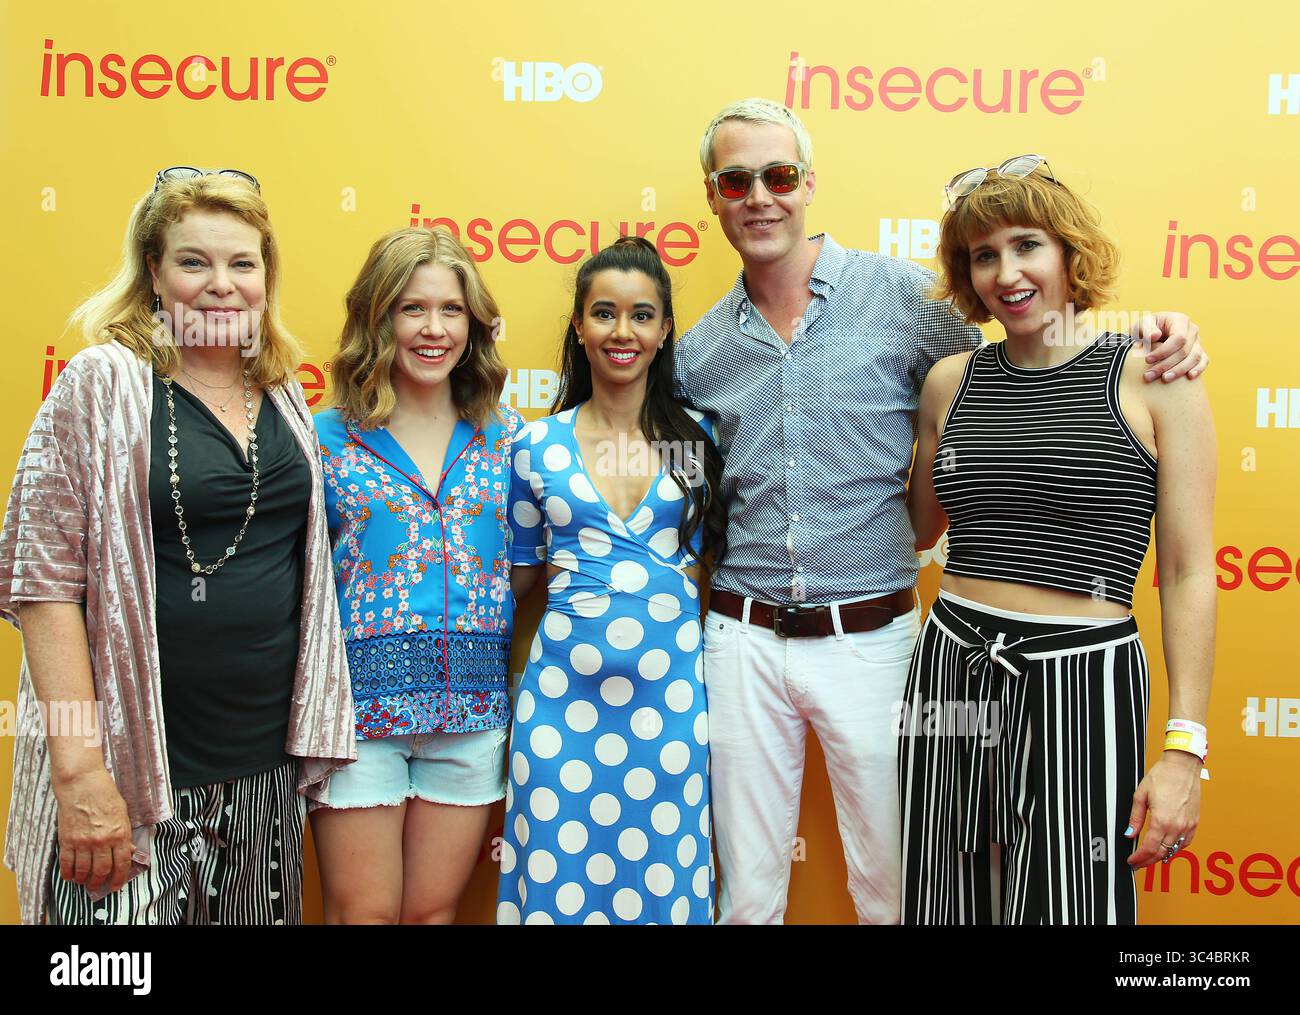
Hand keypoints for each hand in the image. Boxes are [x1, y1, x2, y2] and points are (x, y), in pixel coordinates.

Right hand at [51, 767, 133, 893]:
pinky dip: (68, 874)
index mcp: (120, 833)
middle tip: (98, 885)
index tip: (116, 885)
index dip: (119, 878)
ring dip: (85, 880)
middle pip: (102, 870)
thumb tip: (128, 851)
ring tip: (85, 882)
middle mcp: (102, 841)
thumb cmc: (105, 794)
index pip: (122, 863)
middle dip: (101, 882)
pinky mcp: (67, 840)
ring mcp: (84, 842)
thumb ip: (124, 833)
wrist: (82, 784)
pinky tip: (70, 877)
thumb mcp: (122, 813)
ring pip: (84, 871)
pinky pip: (67, 863)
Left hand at [1125, 751, 1201, 867]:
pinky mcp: (1195, 823)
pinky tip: (1167, 846)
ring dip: (1162, 856)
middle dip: (1148, 861)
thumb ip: (1135, 817)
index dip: (1139, 858)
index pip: (1149, 848)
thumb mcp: (1140, 795)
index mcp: (1162, 820)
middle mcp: (1177, 826)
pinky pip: (1186, 843)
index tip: (1132, 861)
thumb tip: (1129, 833)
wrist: (1183, 766)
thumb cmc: (1163, 776)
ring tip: (1150, 857)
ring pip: (1175, 850)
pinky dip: (1176, 848)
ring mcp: (1188, 825)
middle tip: (1138, 863)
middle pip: (1162, 853)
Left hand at [1134, 312, 1208, 381]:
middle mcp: (1192, 330)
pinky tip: (1190, 377)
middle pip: (1184, 350)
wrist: (1153, 334)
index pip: (1178, 338)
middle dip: (1166, 365)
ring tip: (1164, 379)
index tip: (1147, 360)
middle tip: (1149, 375)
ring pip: (1194, 358)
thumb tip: (1154, 336)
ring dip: (1179, 370)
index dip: (1164, 351)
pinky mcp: (1199, 352)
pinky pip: (1203, 361)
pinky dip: (1199, 369)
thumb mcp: (1141, 325)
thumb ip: (1145, 328)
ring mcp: (1197, 342)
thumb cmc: (1146, 329)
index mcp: (1179, 320)